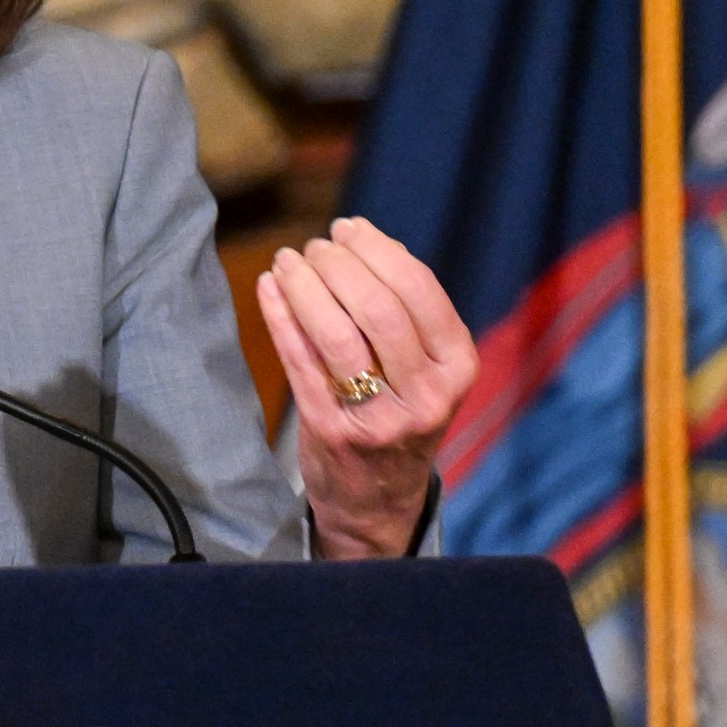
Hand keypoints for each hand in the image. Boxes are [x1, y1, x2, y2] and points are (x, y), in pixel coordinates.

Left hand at [255, 217, 477, 558]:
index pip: (419, 290)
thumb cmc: (398, 411)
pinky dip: (280, 316)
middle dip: (339, 264)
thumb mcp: (426, 367)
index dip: (378, 250)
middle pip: (377, 307)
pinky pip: (299, 361)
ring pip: (337, 332)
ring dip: (306, 285)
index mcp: (458, 367)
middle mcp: (427, 395)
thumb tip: (364, 239)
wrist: (377, 498)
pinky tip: (268, 287)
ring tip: (288, 260)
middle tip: (314, 247)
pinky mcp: (331, 431)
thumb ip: (407, 310)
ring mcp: (379, 417)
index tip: (348, 228)